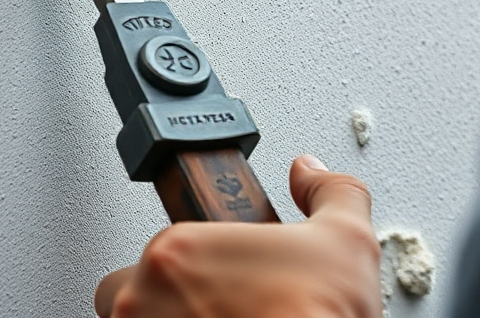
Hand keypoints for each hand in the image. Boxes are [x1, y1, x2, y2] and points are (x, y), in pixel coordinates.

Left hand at [95, 155, 382, 317]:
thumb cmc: (319, 316)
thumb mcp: (345, 237)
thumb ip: (328, 191)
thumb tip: (310, 174)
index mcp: (176, 251)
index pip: (157, 254)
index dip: (191, 268)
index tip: (219, 281)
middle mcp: (143, 301)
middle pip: (134, 298)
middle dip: (168, 305)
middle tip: (217, 311)